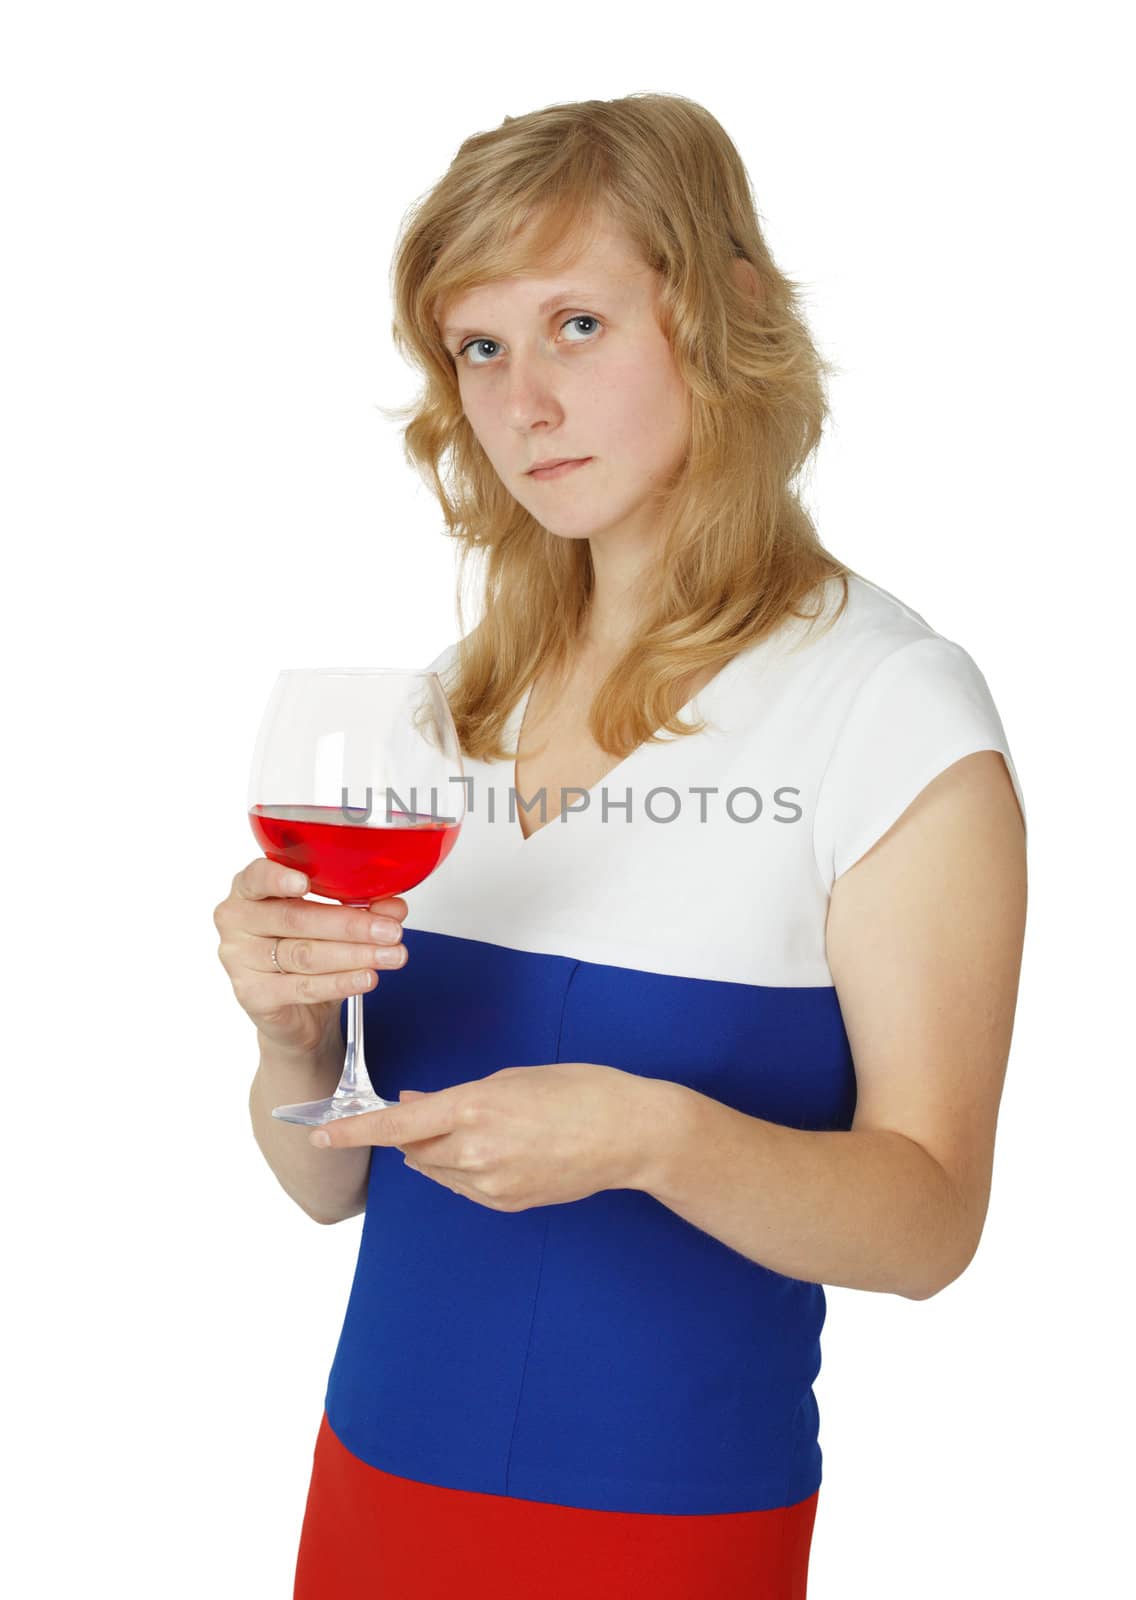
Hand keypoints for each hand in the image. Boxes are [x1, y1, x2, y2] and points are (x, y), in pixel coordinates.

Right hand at [213, 857, 408, 1057]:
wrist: (295, 1011)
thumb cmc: (304, 951)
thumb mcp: (332, 924)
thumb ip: (361, 908)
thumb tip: (393, 906)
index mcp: (250, 890)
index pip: (257, 878)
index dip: (279, 879)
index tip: (306, 882)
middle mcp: (238, 921)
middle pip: (296, 919)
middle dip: (350, 925)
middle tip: (389, 930)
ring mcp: (240, 960)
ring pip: (304, 954)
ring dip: (354, 954)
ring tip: (389, 955)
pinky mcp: (253, 995)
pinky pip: (303, 986)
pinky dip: (341, 982)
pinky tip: (366, 977)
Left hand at [309, 1063, 659, 1210]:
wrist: (629, 1133)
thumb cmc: (579, 1091)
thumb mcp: (511, 1079)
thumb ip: (455, 1098)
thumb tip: (415, 1106)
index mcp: (474, 1108)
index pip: (396, 1126)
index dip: (353, 1131)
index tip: (320, 1135)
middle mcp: (476, 1151)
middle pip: (414, 1150)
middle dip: (413, 1134)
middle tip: (433, 1113)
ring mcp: (491, 1184)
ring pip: (438, 1171)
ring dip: (440, 1152)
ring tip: (483, 1130)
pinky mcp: (507, 1204)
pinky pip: (465, 1188)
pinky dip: (465, 1170)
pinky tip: (499, 1152)